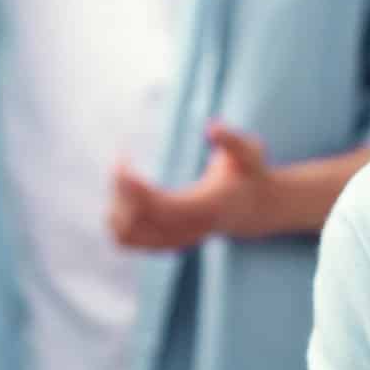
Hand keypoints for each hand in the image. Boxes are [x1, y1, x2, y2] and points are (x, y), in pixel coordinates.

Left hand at [106, 121, 273, 250]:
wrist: (254, 209)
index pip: (164, 209)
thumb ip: (232, 140)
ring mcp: (175, 240)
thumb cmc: (249, 174)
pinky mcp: (164, 242)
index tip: (121, 163)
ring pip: (127, 235)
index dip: (136, 190)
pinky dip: (117, 219)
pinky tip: (124, 193)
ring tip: (123, 176)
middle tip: (121, 160)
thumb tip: (211, 127)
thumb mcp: (250, 152)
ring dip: (116, 206)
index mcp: (207, 208)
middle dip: (121, 191)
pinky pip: (127, 240)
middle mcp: (189, 230)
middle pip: (139, 222)